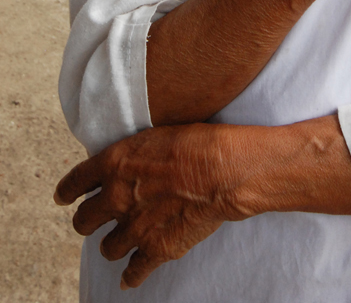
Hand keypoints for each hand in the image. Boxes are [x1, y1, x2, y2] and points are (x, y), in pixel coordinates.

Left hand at [54, 116, 350, 288]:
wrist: (224, 170)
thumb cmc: (198, 143)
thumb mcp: (156, 135)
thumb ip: (132, 155)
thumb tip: (125, 165)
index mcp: (114, 163)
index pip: (76, 181)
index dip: (67, 191)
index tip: (64, 197)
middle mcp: (116, 197)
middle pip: (83, 220)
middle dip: (86, 220)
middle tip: (93, 219)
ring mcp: (134, 227)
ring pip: (106, 247)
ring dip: (112, 243)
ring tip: (121, 239)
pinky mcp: (155, 250)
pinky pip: (133, 272)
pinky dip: (131, 276)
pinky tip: (129, 277)